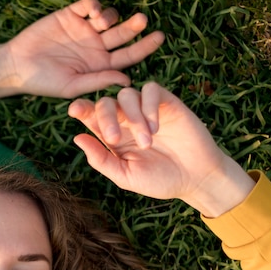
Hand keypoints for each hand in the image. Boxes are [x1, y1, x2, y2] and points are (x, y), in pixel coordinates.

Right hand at [0, 0, 162, 99]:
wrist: (17, 66)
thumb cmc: (44, 82)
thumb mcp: (73, 86)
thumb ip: (99, 80)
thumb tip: (127, 79)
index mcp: (100, 66)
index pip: (129, 55)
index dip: (145, 47)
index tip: (159, 37)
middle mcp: (96, 47)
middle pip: (123, 34)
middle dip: (135, 27)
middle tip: (142, 21)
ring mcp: (84, 30)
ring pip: (108, 18)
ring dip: (112, 17)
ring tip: (103, 23)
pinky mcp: (70, 16)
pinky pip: (89, 5)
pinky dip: (94, 6)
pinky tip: (92, 13)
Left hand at [68, 82, 254, 216]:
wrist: (196, 178)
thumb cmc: (159, 180)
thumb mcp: (125, 176)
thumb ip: (101, 159)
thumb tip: (76, 137)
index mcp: (112, 136)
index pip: (91, 116)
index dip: (81, 109)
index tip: (74, 110)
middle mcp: (126, 120)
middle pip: (105, 102)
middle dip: (105, 117)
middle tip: (115, 138)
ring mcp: (146, 110)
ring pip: (127, 94)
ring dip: (132, 117)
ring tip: (147, 142)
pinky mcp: (166, 103)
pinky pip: (150, 90)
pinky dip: (149, 105)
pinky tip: (156, 127)